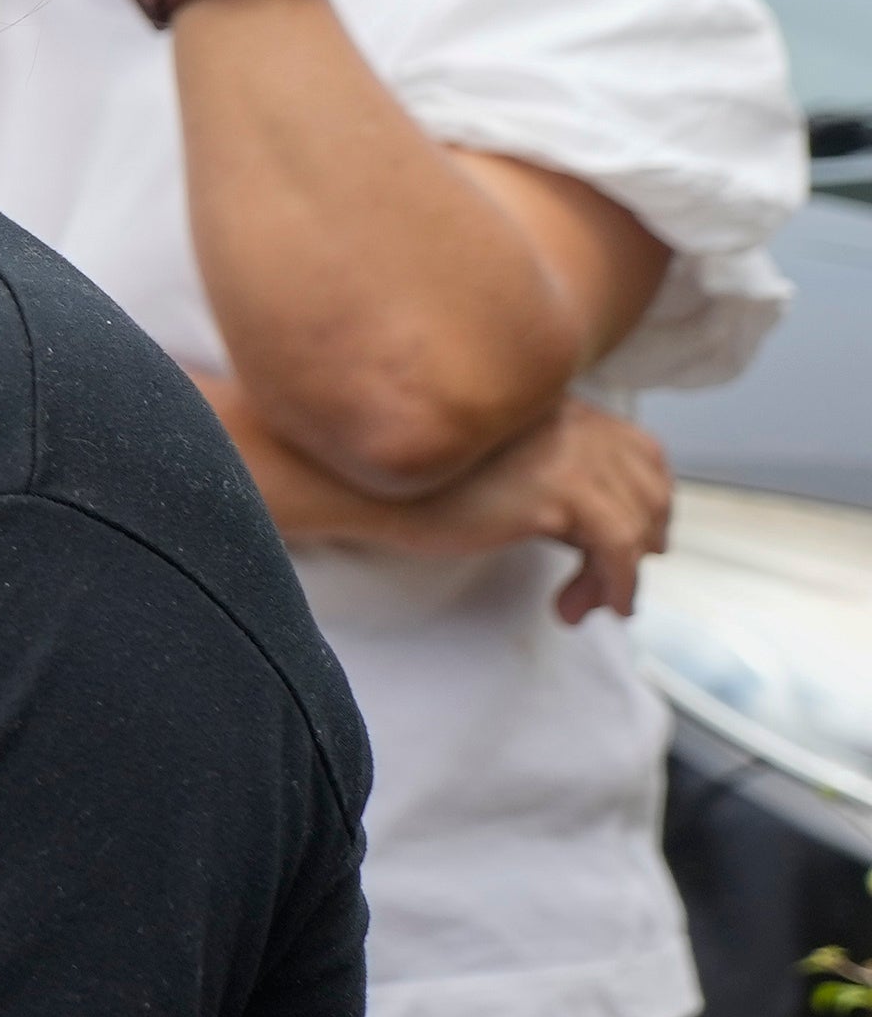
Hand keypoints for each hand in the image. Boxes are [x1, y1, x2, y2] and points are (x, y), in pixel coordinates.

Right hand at [376, 396, 675, 620]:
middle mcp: (575, 423)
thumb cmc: (417, 484)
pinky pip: (618, 549)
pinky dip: (614, 586)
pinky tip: (579, 609)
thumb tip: (587, 538)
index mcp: (561, 408)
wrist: (366, 486)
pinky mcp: (558, 495)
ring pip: (636, 524)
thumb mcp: (498, 468)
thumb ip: (547, 480)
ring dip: (620, 576)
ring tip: (586, 606)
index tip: (641, 539)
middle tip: (617, 584)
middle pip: (650, 486)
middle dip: (646, 539)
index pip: (642, 447)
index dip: (651, 498)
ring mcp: (570, 456)